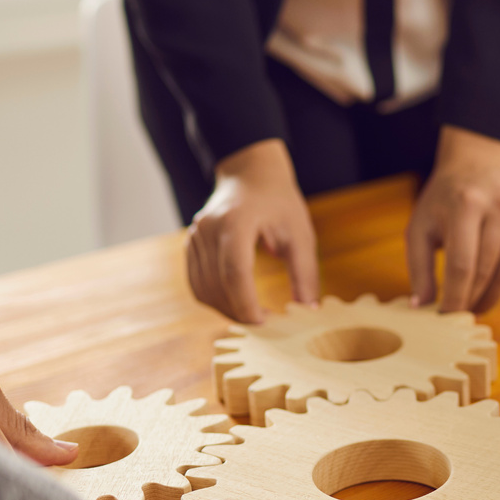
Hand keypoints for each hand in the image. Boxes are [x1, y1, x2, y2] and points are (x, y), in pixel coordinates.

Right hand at [188, 140, 319, 322]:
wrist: (249, 173)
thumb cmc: (279, 201)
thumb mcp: (300, 233)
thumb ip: (305, 274)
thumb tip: (308, 312)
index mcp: (236, 221)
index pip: (235, 273)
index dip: (248, 304)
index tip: (267, 324)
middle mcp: (208, 228)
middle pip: (218, 285)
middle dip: (240, 313)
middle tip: (267, 326)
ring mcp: (194, 236)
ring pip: (204, 289)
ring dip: (227, 310)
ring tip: (255, 317)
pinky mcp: (190, 245)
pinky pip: (197, 284)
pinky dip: (215, 300)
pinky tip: (236, 304)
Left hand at [406, 126, 499, 312]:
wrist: (478, 160)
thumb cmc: (444, 197)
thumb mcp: (421, 226)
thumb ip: (419, 268)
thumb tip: (422, 307)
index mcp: (465, 206)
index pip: (461, 265)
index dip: (455, 297)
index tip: (446, 316)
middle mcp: (498, 207)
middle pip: (487, 270)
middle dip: (473, 300)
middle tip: (461, 315)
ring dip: (493, 296)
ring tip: (477, 305)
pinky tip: (495, 286)